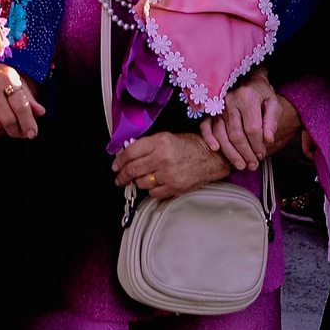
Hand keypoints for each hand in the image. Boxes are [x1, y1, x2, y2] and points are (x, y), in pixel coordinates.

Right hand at [0, 64, 42, 138]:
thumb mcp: (16, 80)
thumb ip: (28, 98)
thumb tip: (40, 113)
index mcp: (6, 77)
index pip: (20, 105)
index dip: (28, 122)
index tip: (32, 133)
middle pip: (7, 119)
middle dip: (16, 130)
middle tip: (20, 133)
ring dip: (1, 127)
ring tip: (4, 120)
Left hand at [112, 130, 229, 200]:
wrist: (213, 157)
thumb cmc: (192, 146)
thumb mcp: (168, 137)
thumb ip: (147, 146)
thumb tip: (127, 155)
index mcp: (160, 142)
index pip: (130, 153)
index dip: (119, 160)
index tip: (116, 165)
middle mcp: (162, 158)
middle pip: (133, 170)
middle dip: (122, 175)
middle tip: (119, 178)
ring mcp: (168, 174)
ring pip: (141, 182)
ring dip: (138, 181)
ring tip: (140, 178)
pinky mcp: (174, 187)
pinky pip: (153, 192)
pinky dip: (151, 189)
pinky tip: (154, 183)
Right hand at [199, 70, 287, 169]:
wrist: (244, 75)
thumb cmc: (260, 91)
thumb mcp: (272, 102)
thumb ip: (271, 120)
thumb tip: (268, 140)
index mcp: (247, 98)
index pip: (252, 128)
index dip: (257, 145)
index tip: (262, 154)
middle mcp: (230, 102)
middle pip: (236, 135)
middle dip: (245, 153)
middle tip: (252, 165)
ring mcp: (218, 106)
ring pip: (222, 134)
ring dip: (231, 152)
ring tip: (240, 164)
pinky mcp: (210, 109)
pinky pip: (205, 126)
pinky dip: (209, 138)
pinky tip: (216, 149)